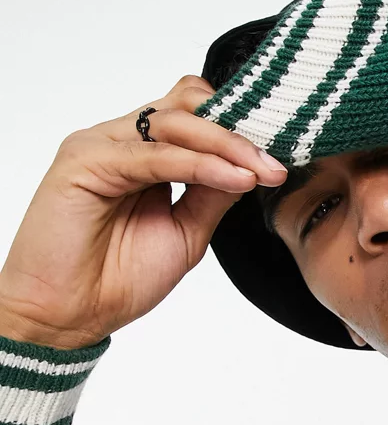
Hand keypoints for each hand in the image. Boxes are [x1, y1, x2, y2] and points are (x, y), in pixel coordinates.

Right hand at [0, 75, 286, 349]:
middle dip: (239, 133)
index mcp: (143, 154)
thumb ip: (213, 195)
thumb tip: (253, 167)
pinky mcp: (84, 160)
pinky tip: (234, 179)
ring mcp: (100, 145)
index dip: (238, 127)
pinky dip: (198, 164)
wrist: (70, 315)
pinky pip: (152, 154)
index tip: (280, 155)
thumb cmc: (118, 279)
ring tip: (262, 171)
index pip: (194, 115)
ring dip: (225, 145)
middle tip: (277, 162)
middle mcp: (120, 141)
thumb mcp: (187, 233)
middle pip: (187, 109)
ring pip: (173, 123)